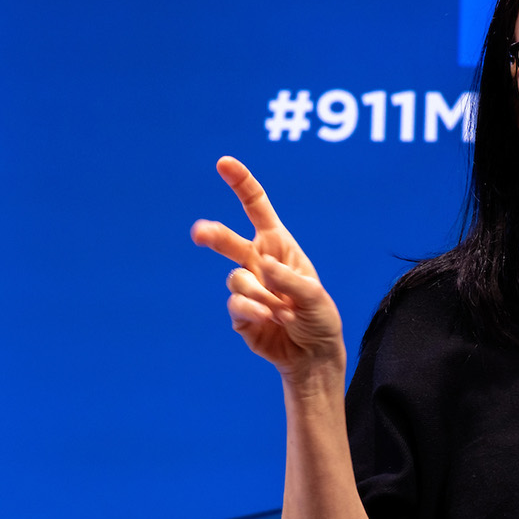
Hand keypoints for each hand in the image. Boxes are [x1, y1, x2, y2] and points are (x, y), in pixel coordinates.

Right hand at [190, 156, 343, 381]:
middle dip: (213, 235)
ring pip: (236, 279)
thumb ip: (290, 280)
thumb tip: (263, 265)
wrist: (312, 355)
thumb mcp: (315, 297)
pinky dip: (254, 312)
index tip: (224, 163)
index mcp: (278, 246)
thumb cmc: (319, 318)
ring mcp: (247, 287)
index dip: (241, 184)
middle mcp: (258, 262)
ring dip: (260, 296)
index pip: (256, 208)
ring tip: (281, 312)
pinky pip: (236, 305)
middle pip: (228, 241)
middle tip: (199, 233)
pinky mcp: (239, 313)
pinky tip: (272, 320)